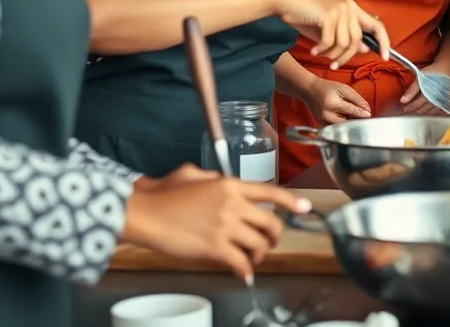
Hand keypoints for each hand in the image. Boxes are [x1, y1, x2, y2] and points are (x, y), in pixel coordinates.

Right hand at [122, 164, 311, 281]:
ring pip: (259, 244)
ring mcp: (226, 226)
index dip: (292, 201)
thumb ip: (213, 177)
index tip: (305, 208)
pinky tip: (244, 275)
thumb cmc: (161, 195)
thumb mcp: (191, 173)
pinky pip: (242, 263)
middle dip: (274, 236)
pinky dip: (246, 271)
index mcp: (230, 184)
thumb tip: (223, 182)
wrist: (144, 214)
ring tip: (252, 258)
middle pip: (271, 222)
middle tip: (269, 243)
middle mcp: (233, 204)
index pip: (271, 192)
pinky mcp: (215, 248)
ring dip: (259, 255)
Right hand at [274, 0, 390, 68]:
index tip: (386, 58)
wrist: (285, 3)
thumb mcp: (330, 31)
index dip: (384, 42)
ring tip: (321, 55)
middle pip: (358, 41)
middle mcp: (350, 7)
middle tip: (334, 65)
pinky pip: (330, 42)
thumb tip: (366, 49)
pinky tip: (314, 51)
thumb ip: (347, 39)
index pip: (377, 26)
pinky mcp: (328, 15)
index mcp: (353, 9)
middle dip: (347, 57)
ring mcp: (339, 10)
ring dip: (332, 55)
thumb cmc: (306, 17)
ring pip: (344, 44)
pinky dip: (322, 51)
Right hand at [307, 79, 370, 123]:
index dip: (362, 114)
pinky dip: (342, 123)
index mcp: (332, 104)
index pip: (352, 112)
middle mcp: (326, 115)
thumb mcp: (344, 89)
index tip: (369, 115)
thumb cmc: (328, 88)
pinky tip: (344, 117)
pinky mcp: (322, 125)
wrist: (310, 90)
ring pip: (342, 127)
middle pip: (347, 123)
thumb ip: (357, 99)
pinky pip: (336, 127)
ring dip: (350, 122)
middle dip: (356, 120)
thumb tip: (367, 111)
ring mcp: (323, 121)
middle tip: (361, 116)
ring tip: (352, 115)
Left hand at [399, 64, 449, 114]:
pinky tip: (428, 112)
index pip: (415, 106)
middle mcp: (435, 101)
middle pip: (422, 111)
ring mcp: (441, 103)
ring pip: (429, 113)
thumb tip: (402, 101)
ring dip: (422, 113)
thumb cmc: (433, 73)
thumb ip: (411, 90)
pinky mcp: (445, 102)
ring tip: (415, 112)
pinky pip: (438, 112)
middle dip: (413, 112)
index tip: (403, 109)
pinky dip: (432, 113)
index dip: (408, 108)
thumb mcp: (420, 79)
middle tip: (407, 111)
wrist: (446, 69)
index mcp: (428, 96)